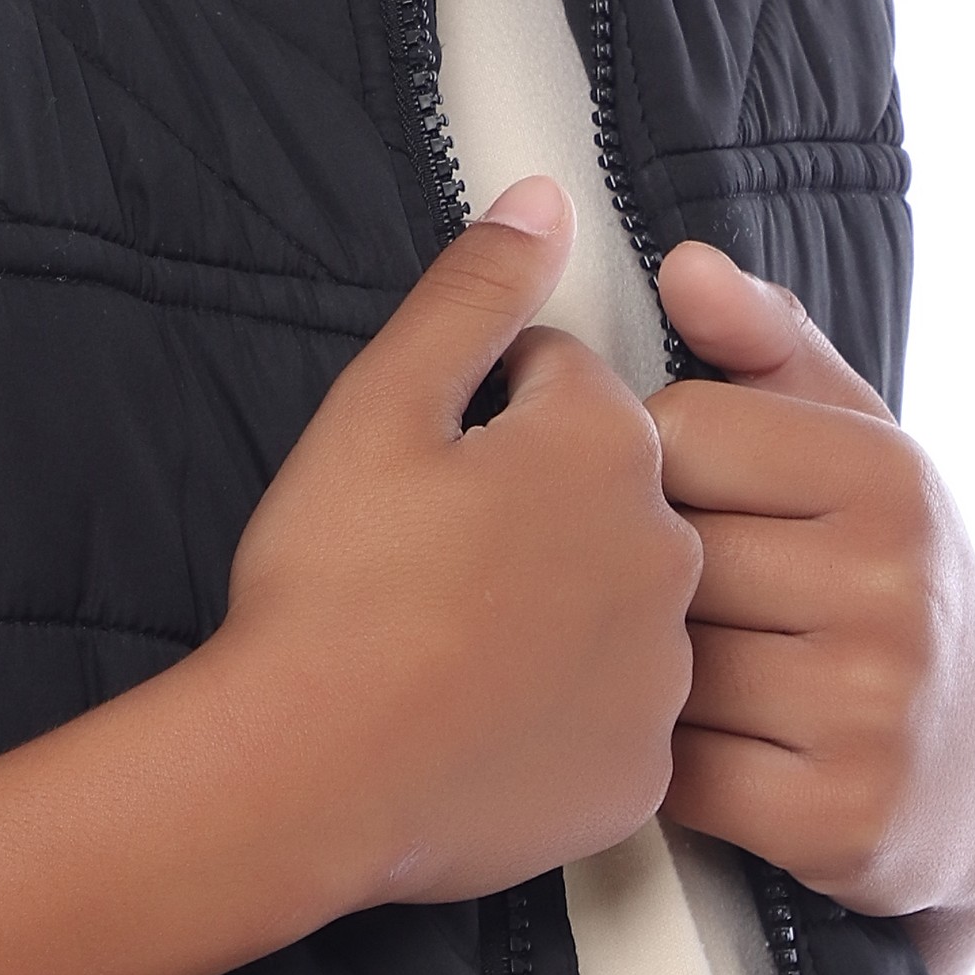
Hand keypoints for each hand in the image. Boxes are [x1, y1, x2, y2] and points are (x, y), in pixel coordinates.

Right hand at [220, 176, 701, 905]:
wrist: (305, 774)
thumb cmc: (334, 584)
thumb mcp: (381, 402)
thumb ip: (476, 291)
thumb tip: (545, 200)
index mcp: (609, 446)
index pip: (567, 386)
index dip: (484, 418)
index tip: (426, 472)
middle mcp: (668, 553)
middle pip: (608, 495)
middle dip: (534, 508)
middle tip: (429, 556)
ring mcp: (663, 674)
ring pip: (618, 605)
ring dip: (556, 607)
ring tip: (449, 640)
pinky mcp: (643, 773)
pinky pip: (615, 715)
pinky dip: (562, 711)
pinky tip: (482, 715)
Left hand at [650, 240, 974, 974]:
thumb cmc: (882, 579)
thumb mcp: (853, 446)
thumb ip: (766, 345)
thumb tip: (684, 265)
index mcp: (887, 472)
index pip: (679, 428)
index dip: (648, 465)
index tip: (677, 499)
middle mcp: (893, 582)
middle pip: (662, 550)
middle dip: (637, 576)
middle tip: (659, 595)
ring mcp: (873, 706)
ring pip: (660, 662)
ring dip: (639, 672)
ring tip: (670, 665)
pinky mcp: (841, 820)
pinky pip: (676, 773)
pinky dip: (660, 764)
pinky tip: (686, 745)